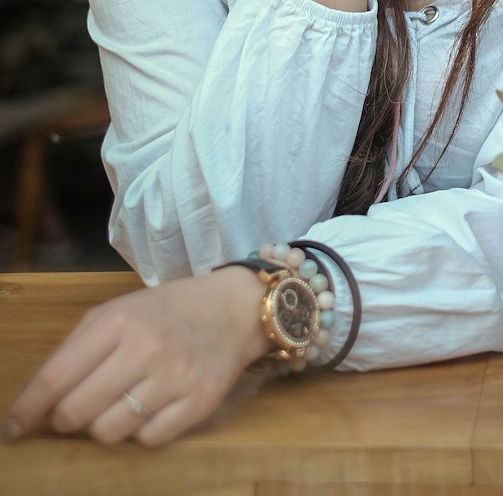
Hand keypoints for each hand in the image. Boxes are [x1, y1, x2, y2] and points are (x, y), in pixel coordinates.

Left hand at [5, 268, 268, 446]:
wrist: (232, 310)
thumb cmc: (164, 312)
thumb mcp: (118, 312)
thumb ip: (77, 349)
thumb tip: (38, 401)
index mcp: (118, 322)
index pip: (57, 377)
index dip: (28, 409)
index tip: (14, 427)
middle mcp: (146, 349)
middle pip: (78, 412)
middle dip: (67, 419)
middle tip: (75, 411)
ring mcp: (174, 378)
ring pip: (110, 432)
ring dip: (105, 425)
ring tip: (119, 405)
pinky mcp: (199, 403)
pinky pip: (148, 441)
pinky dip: (142, 432)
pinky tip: (151, 408)